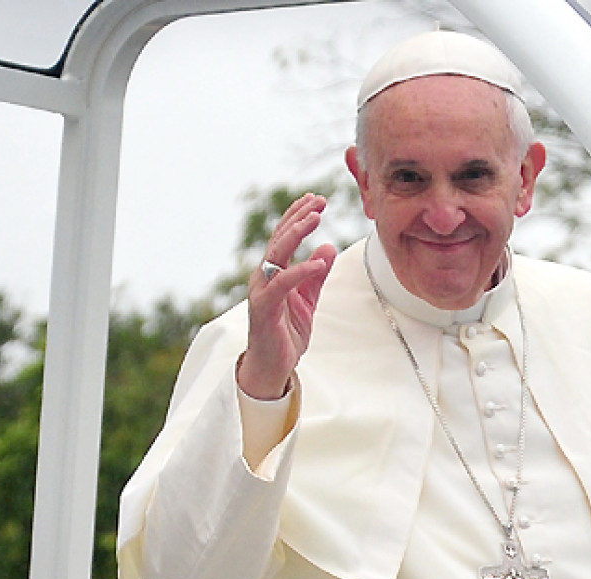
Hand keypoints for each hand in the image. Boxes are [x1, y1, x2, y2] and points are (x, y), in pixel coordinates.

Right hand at [237, 193, 337, 400]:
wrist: (272, 367)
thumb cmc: (286, 334)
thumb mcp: (308, 300)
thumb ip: (317, 275)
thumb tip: (328, 246)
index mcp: (273, 273)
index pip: (284, 237)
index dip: (298, 216)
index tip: (316, 200)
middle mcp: (264, 277)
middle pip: (280, 238)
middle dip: (299, 217)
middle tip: (319, 201)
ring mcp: (262, 291)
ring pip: (277, 254)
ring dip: (296, 234)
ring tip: (315, 218)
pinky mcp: (265, 308)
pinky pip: (282, 284)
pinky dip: (301, 271)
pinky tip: (318, 262)